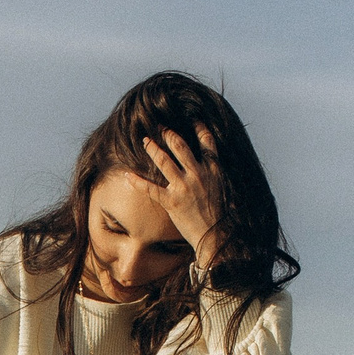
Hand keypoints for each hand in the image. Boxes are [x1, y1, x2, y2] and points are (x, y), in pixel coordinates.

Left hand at [134, 128, 223, 272]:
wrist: (217, 234)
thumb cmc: (222, 215)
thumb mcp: (225, 189)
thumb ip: (216, 176)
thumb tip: (214, 169)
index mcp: (213, 170)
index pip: (207, 142)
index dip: (199, 128)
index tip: (192, 120)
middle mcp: (198, 174)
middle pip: (180, 146)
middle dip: (168, 134)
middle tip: (159, 127)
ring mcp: (183, 187)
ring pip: (164, 161)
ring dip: (153, 148)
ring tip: (145, 140)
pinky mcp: (171, 202)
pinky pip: (150, 188)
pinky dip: (137, 181)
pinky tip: (127, 175)